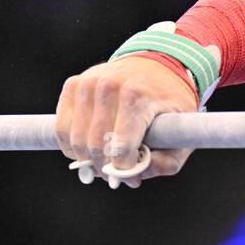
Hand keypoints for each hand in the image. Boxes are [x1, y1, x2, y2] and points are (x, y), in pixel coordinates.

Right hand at [55, 55, 203, 187]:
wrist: (158, 64)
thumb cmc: (169, 101)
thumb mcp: (182, 131)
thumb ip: (168, 161)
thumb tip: (137, 176)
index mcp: (137, 96)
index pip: (120, 148)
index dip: (125, 171)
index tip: (132, 179)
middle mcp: (108, 86)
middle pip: (94, 147)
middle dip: (104, 169)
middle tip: (115, 175)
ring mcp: (88, 83)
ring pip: (75, 140)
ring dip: (86, 160)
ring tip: (102, 163)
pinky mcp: (74, 84)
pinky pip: (62, 127)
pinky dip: (71, 145)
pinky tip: (87, 149)